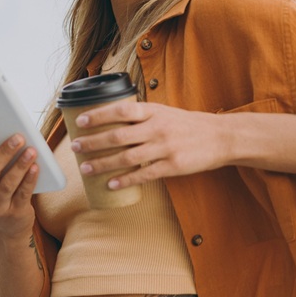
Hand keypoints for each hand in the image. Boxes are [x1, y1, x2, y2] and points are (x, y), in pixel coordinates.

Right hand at [0, 121, 39, 237]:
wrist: (10, 226)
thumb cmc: (3, 191)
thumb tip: (10, 132)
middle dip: (4, 152)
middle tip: (18, 137)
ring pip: (7, 183)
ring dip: (20, 165)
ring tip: (31, 151)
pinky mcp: (14, 213)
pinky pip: (22, 194)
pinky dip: (30, 179)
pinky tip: (36, 167)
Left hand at [70, 102, 228, 188]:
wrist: (220, 137)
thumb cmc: (189, 125)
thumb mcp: (166, 112)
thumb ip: (143, 116)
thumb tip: (113, 119)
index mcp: (154, 111)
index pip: (121, 111)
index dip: (99, 116)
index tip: (80, 121)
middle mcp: (158, 128)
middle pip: (118, 136)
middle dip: (93, 142)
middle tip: (75, 147)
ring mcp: (165, 148)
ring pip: (127, 157)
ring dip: (103, 164)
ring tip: (86, 169)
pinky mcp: (172, 166)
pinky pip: (143, 175)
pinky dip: (125, 180)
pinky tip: (111, 185)